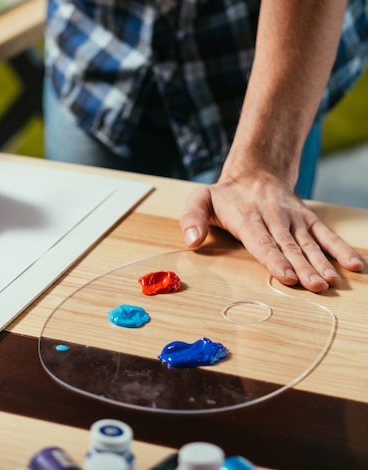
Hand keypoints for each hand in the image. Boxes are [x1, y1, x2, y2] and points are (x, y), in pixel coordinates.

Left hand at [179, 171, 363, 292]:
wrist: (255, 172)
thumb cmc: (224, 195)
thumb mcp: (200, 200)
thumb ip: (192, 218)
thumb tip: (192, 241)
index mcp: (246, 217)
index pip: (261, 240)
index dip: (274, 258)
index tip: (287, 276)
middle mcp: (273, 217)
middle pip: (288, 245)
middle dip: (303, 267)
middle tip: (315, 287)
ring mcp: (292, 218)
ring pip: (308, 242)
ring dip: (321, 263)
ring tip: (331, 282)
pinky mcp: (306, 219)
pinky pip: (325, 234)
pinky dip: (340, 249)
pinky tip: (353, 265)